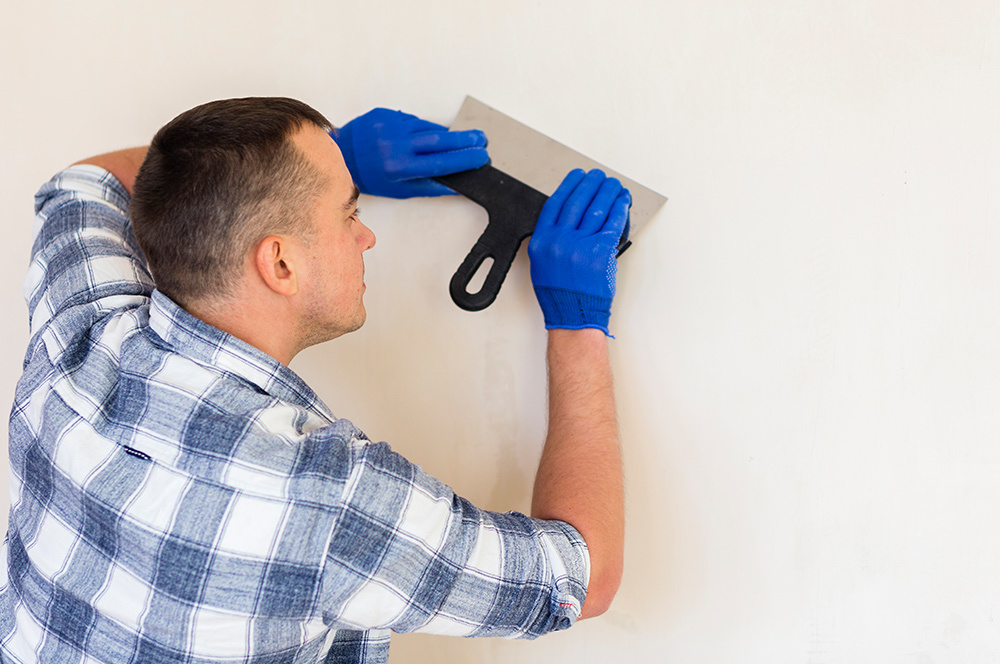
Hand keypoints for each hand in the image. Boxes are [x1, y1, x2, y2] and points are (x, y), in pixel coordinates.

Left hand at [332, 108, 488, 198]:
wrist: (344, 155)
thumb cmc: (370, 176)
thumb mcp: (400, 189)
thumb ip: (430, 186)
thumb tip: (456, 184)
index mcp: (400, 167)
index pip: (441, 162)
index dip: (464, 159)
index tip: (480, 156)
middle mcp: (396, 145)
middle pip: (441, 140)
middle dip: (465, 140)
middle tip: (482, 139)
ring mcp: (391, 126)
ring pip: (429, 128)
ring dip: (448, 134)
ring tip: (463, 139)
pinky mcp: (387, 114)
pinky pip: (415, 121)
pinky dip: (426, 128)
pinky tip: (433, 134)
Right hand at [528, 169, 630, 335]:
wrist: (574, 314)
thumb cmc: (559, 293)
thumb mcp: (542, 262)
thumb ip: (551, 237)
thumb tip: (569, 214)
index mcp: (542, 240)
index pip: (556, 202)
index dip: (569, 184)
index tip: (578, 175)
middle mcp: (559, 241)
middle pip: (578, 200)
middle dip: (592, 183)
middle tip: (600, 176)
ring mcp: (580, 246)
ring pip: (597, 207)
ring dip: (608, 192)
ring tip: (614, 186)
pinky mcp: (601, 252)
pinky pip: (612, 223)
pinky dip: (619, 209)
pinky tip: (622, 202)